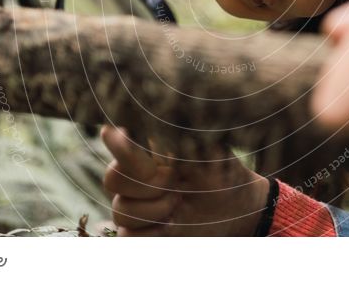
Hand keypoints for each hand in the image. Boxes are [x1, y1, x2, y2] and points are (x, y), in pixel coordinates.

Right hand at [101, 126, 268, 235]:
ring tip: (181, 204)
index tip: (119, 135)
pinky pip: (126, 235)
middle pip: (112, 178)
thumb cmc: (222, 171)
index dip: (118, 144)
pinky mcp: (139, 231)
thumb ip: (180, 135)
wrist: (236, 208)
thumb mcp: (208, 151)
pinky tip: (170, 226)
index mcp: (148, 149)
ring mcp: (134, 203)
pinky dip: (149, 234)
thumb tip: (159, 112)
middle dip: (147, 184)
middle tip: (175, 183)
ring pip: (120, 210)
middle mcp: (135, 174)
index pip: (116, 141)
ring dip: (155, 210)